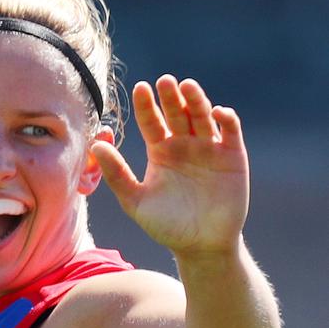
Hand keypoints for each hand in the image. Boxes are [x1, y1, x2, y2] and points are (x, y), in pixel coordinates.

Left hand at [92, 75, 248, 253]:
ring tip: (186, 86)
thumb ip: (116, 174)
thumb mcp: (135, 201)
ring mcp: (209, 149)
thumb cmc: (165, 225)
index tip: (140, 88)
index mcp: (160, 151)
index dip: (146, 105)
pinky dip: (226, 119)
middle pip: (176, 113)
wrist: (200, 246)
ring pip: (202, 117)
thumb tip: (95, 146)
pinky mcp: (233, 156)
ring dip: (196, 101)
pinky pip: (230, 132)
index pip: (151, 121)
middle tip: (164, 81)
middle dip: (170, 97)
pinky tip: (217, 112)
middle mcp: (184, 145)